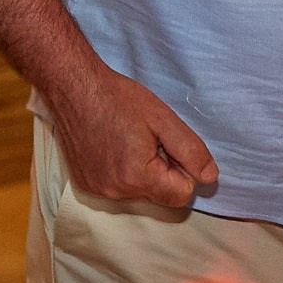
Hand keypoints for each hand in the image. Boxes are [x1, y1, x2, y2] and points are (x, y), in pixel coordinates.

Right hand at [44, 65, 217, 208]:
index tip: (167, 144)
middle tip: (147, 138)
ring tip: (127, 139)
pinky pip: (117, 188)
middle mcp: (116, 191)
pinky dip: (120, 172)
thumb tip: (210, 178)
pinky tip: (111, 145)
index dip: (182, 168)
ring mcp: (98, 190)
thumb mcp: (163, 117)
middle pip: (160, 195)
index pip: (181, 194)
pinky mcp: (86, 185)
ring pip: (139, 192)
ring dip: (141, 172)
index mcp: (138, 177)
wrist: (73, 87)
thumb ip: (190, 150)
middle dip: (162, 171)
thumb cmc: (118, 98)